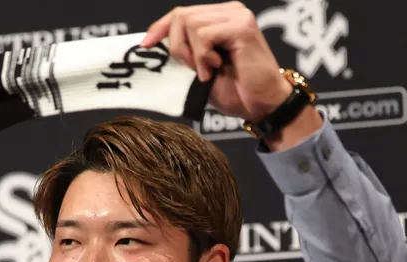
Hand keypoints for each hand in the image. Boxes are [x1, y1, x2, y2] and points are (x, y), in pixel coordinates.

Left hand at [141, 2, 293, 123]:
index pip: (180, 14)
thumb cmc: (234, 90)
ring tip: (209, 71)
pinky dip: (202, 56)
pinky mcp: (242, 26)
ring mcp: (237, 16)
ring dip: (192, 54)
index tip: (145, 45)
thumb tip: (151, 44)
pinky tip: (216, 68)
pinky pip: (203, 34)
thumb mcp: (198, 69)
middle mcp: (229, 11)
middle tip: (193, 69)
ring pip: (190, 23)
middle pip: (181, 16)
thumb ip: (183, 52)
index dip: (160, 28)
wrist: (260, 105)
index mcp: (219, 18)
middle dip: (177, 47)